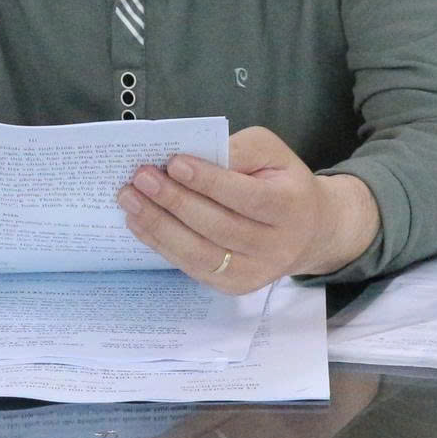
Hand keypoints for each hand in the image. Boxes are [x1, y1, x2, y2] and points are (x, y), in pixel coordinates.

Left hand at [119, 127, 380, 293]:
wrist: (307, 229)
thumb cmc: (280, 181)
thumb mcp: (270, 152)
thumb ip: (237, 151)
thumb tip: (190, 158)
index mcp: (290, 206)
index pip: (245, 196)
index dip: (208, 181)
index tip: (173, 162)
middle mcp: (276, 246)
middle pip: (218, 226)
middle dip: (174, 201)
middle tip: (141, 178)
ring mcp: (255, 272)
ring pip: (200, 253)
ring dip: (158, 226)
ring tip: (129, 199)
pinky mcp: (234, 287)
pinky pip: (192, 267)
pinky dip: (161, 245)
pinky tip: (139, 223)